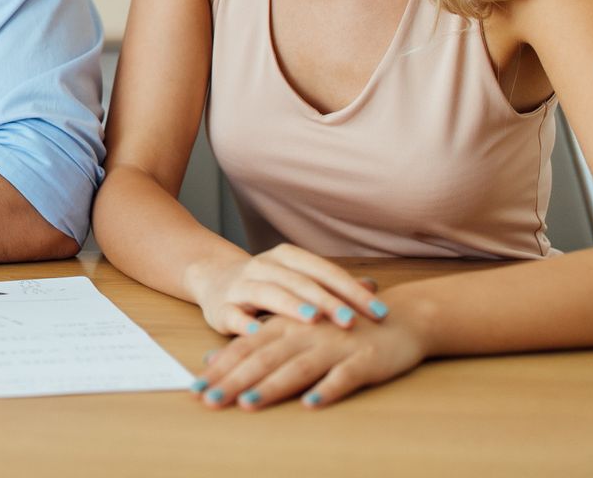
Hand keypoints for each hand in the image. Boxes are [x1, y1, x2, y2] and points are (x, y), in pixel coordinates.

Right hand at [189, 243, 387, 334]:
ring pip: (267, 292)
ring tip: (313, 320)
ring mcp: (241, 285)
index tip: (380, 313)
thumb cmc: (269, 284)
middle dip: (327, 301)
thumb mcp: (299, 279)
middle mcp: (264, 266)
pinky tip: (260, 334)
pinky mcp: (221, 307)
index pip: (325, 271)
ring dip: (290, 306)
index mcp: (287, 258)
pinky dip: (245, 324)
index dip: (352, 290)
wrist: (213, 277)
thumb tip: (374, 288)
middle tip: (352, 321)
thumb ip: (333, 286)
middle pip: (300, 282)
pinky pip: (234, 315)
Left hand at [191, 306, 429, 409]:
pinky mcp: (365, 360)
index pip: (244, 347)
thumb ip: (255, 343)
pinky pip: (344, 376)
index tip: (195, 389)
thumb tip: (211, 359)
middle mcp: (305, 333)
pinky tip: (311, 403)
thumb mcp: (291, 329)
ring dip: (272, 387)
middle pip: (263, 358)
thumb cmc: (337, 328)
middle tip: (208, 401)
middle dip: (233, 381)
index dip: (219, 368)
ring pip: (297, 367)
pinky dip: (327, 389)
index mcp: (284, 325)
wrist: (399, 318)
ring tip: (247, 404)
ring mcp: (335, 346)